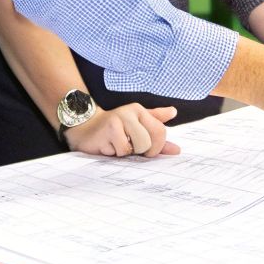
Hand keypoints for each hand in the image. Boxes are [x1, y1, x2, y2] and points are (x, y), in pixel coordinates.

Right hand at [64, 103, 180, 157]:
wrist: (85, 128)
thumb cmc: (114, 130)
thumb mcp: (136, 128)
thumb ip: (156, 138)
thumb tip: (177, 149)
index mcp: (140, 111)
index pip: (160, 131)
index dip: (157, 147)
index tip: (148, 151)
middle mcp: (130, 112)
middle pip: (149, 142)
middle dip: (141, 151)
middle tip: (129, 148)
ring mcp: (119, 120)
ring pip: (136, 147)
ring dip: (126, 153)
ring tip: (117, 145)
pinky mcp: (109, 130)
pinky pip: (121, 150)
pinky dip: (115, 153)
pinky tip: (108, 146)